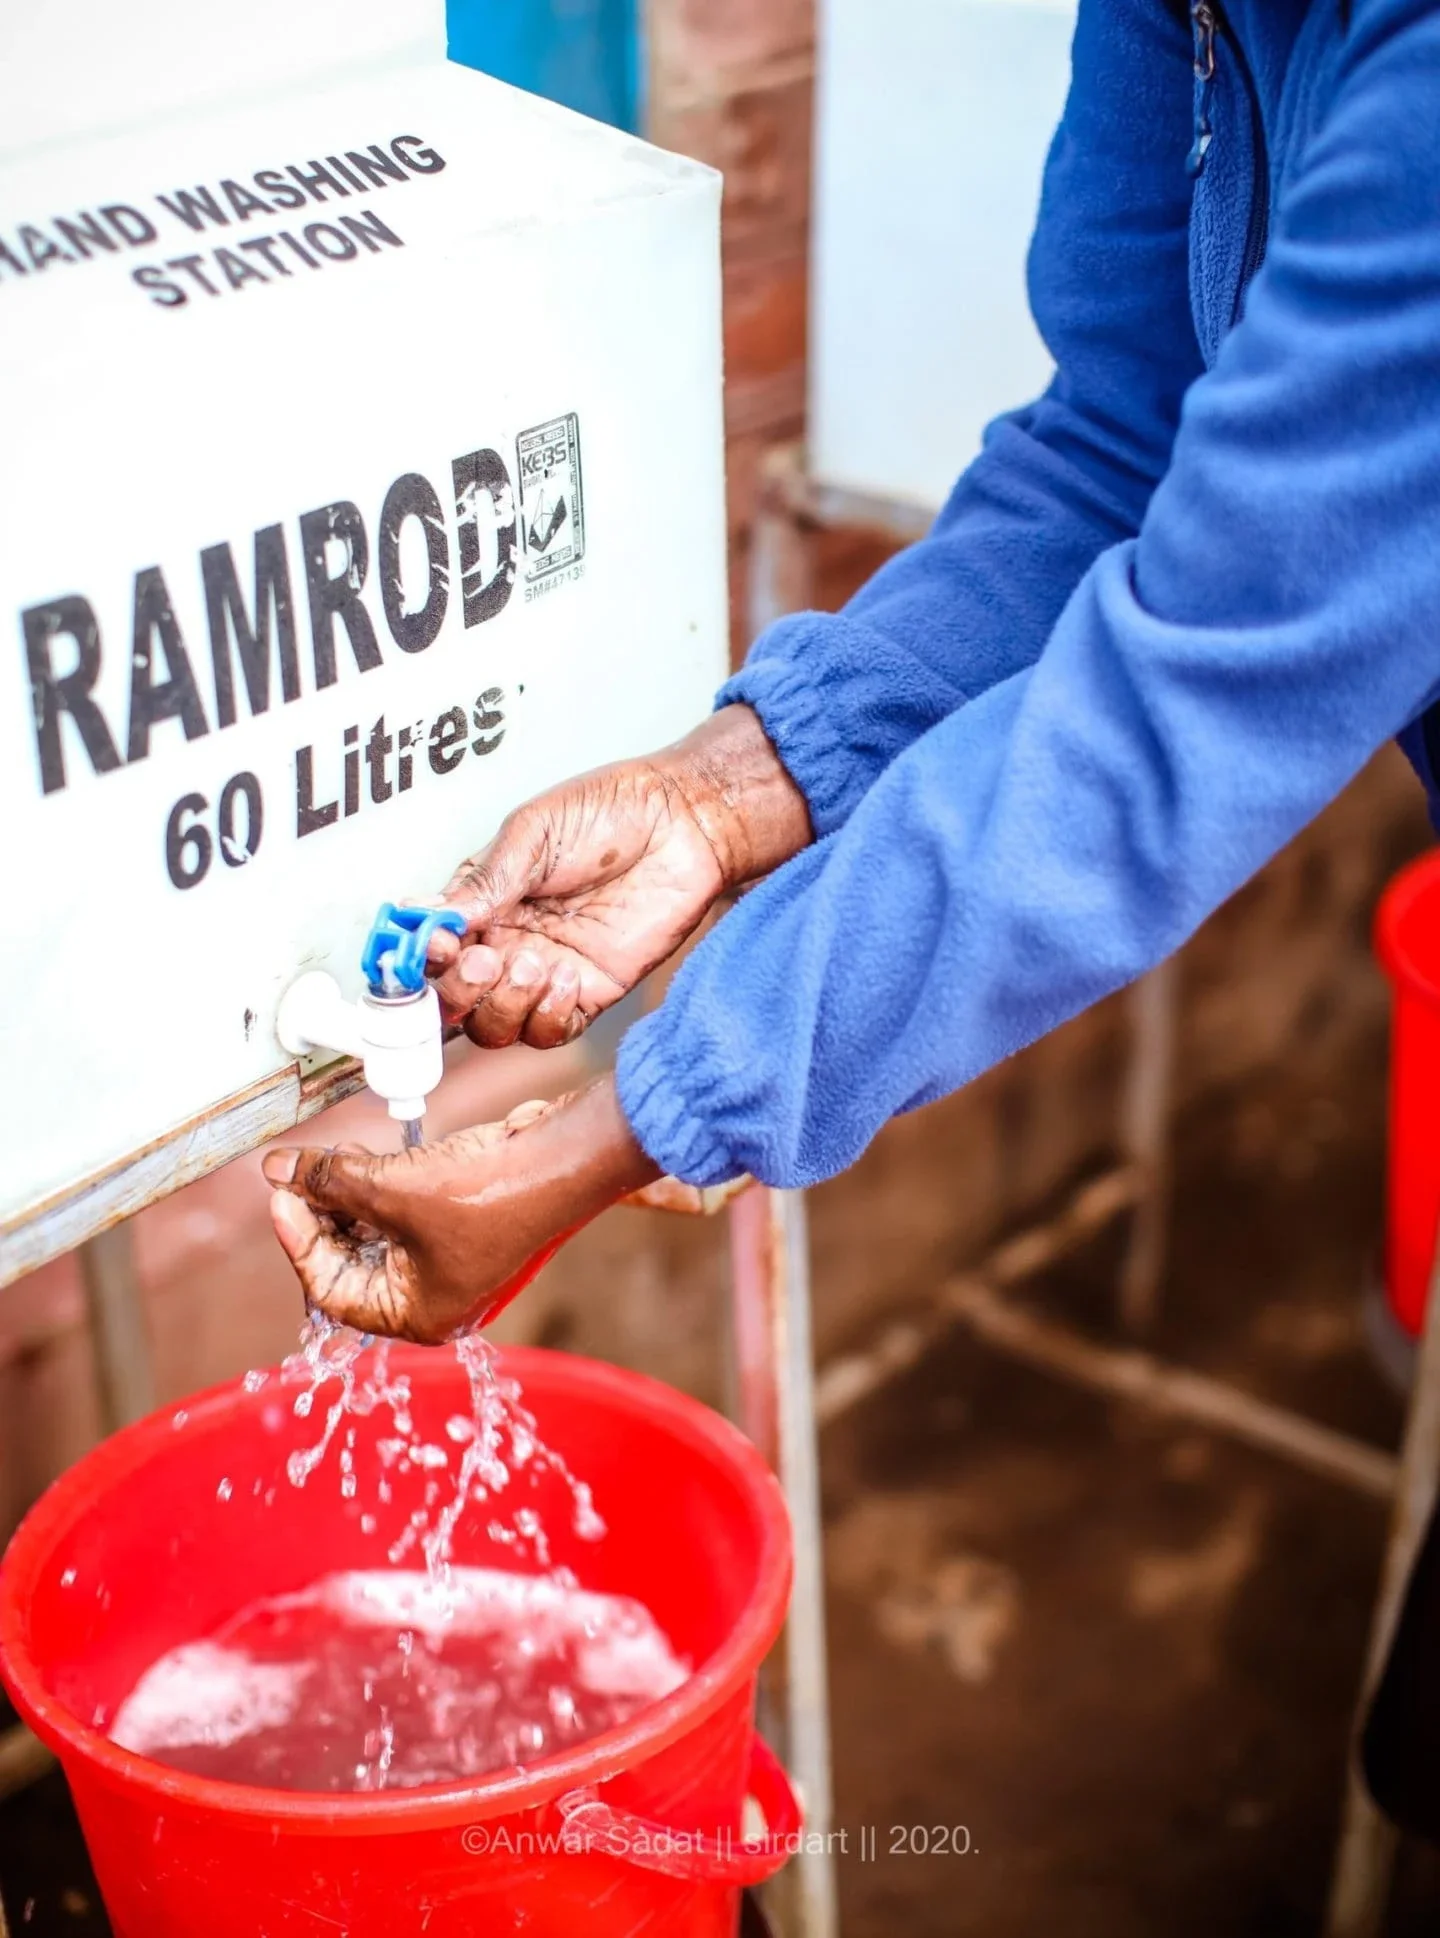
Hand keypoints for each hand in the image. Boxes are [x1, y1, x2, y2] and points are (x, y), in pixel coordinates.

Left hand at [260, 1078, 658, 1341]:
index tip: (281, 1195)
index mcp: (416, 1316)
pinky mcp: (459, 1223)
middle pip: (350, 1261)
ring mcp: (447, 1260)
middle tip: (297, 1174)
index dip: (299, 1239)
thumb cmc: (491, 1192)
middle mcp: (431, 1297)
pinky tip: (365, 1157)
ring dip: (346, 1196)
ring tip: (328, 1159)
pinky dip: (378, 1187)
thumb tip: (279, 1170)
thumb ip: (328, 1181)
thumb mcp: (393, 1188)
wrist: (562, 1157)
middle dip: (321, 1215)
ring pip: (374, 1234)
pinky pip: (401, 1213)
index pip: (330, 1290)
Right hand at [426, 704, 810, 1049]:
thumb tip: (429, 917)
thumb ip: (484, 883)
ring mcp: (546, 974)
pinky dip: (548, 1016)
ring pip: (496, 1027)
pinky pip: (551, 1031)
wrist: (680, 821)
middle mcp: (507, 945)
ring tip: (531, 964)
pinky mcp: (590, 992)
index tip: (433, 948)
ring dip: (502, 1006)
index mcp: (482, 905)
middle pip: (454, 1003)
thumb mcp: (532, 834)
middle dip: (458, 991)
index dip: (420, 962)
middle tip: (486, 957)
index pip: (431, 952)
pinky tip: (566, 976)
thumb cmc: (609, 811)